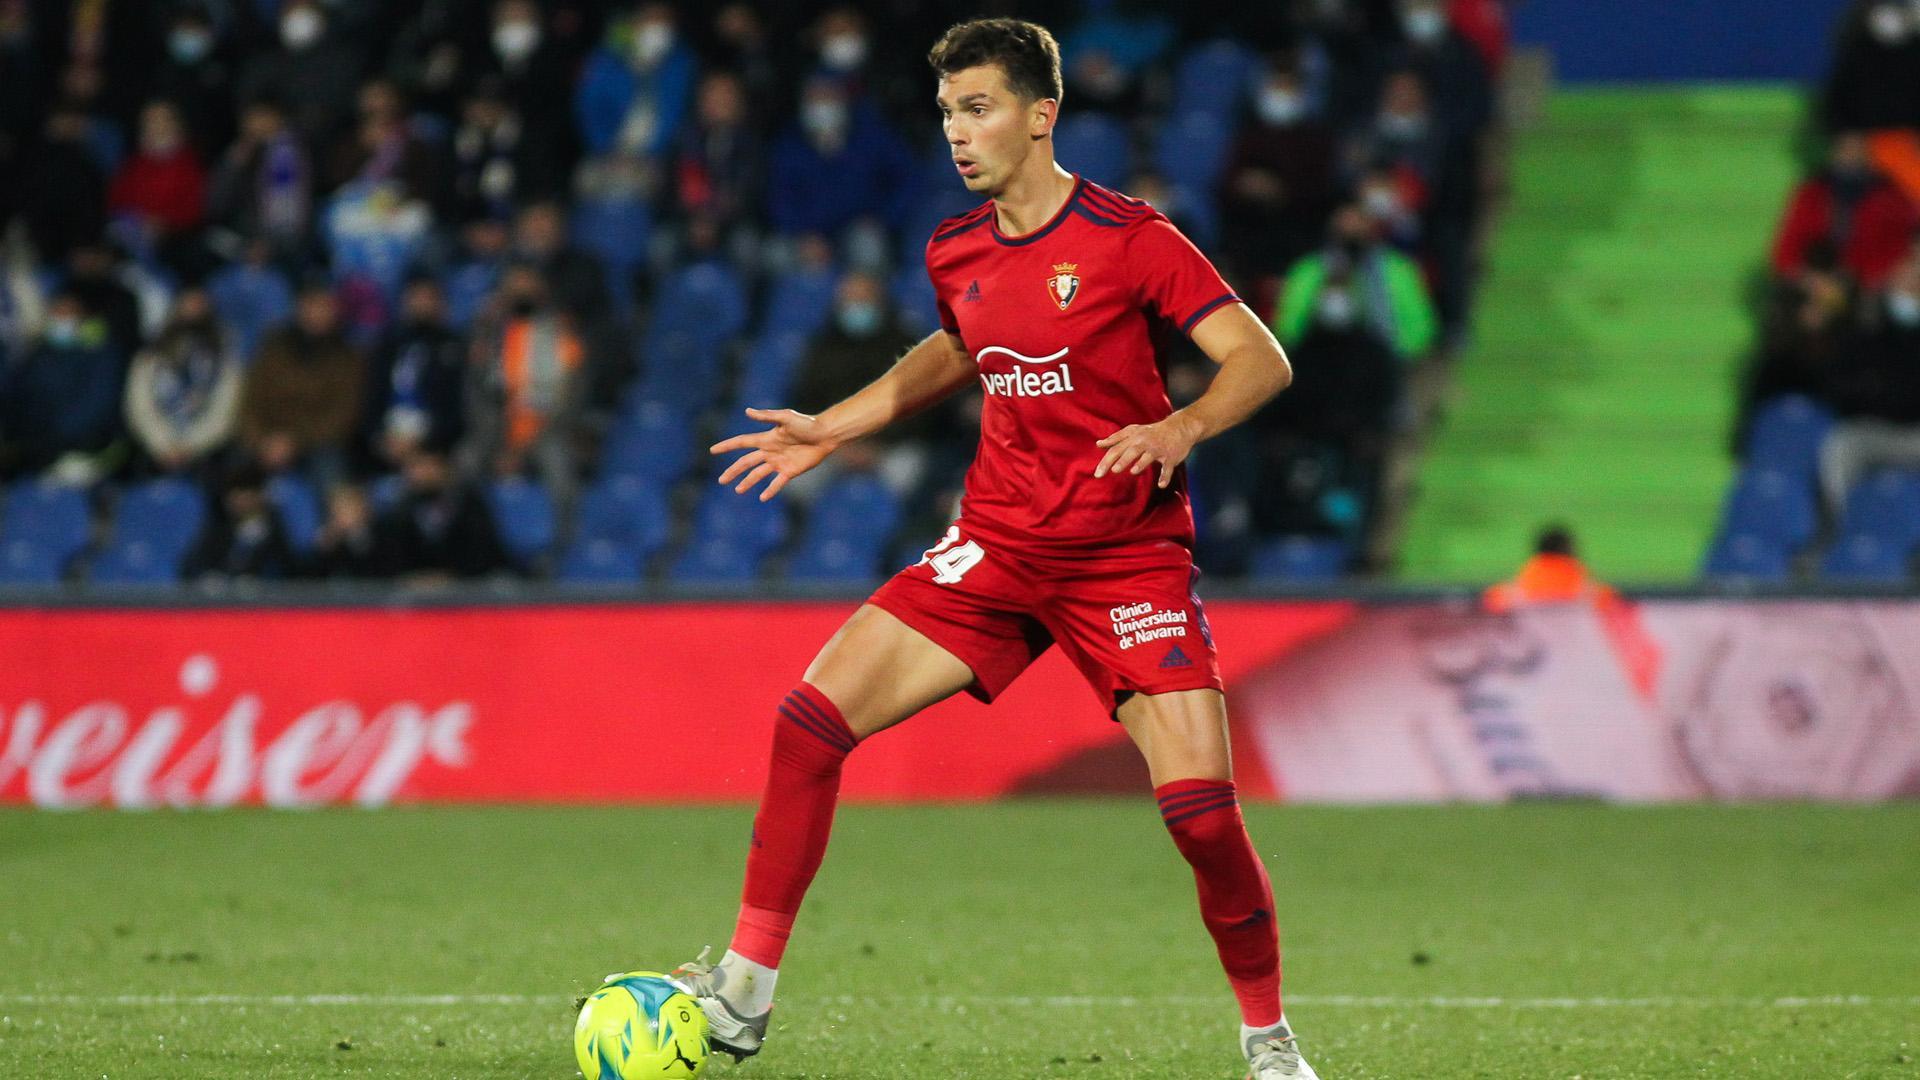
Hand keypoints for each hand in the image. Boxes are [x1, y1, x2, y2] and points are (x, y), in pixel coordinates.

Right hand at [710, 407, 838, 500]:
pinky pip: (777, 483)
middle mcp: (769, 451)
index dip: (727, 446)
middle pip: (746, 463)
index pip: (741, 443)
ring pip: (758, 474)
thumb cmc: (807, 423)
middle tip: (721, 480)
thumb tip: (747, 411)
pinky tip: (762, 498)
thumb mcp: (785, 417)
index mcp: (766, 438)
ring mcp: (779, 462)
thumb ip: (766, 416)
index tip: (712, 450)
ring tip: (738, 490)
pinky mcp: (790, 471)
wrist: (825, 434)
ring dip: (748, 482)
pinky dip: (770, 490)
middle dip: (733, 471)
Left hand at [1093, 414, 1200, 488]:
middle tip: (1110, 472)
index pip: (1116, 449)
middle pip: (1130, 451)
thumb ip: (1116, 438)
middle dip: (1120, 461)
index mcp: (1134, 437)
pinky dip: (1165, 476)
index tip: (1097, 473)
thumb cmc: (1152, 432)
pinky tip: (1161, 485)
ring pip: (1148, 456)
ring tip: (1133, 471)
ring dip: (1141, 463)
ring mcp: (1158, 449)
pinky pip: (1168, 467)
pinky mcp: (1171, 457)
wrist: (1180, 427)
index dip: (1106, 461)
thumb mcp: (1133, 431)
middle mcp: (1144, 442)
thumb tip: (1098, 444)